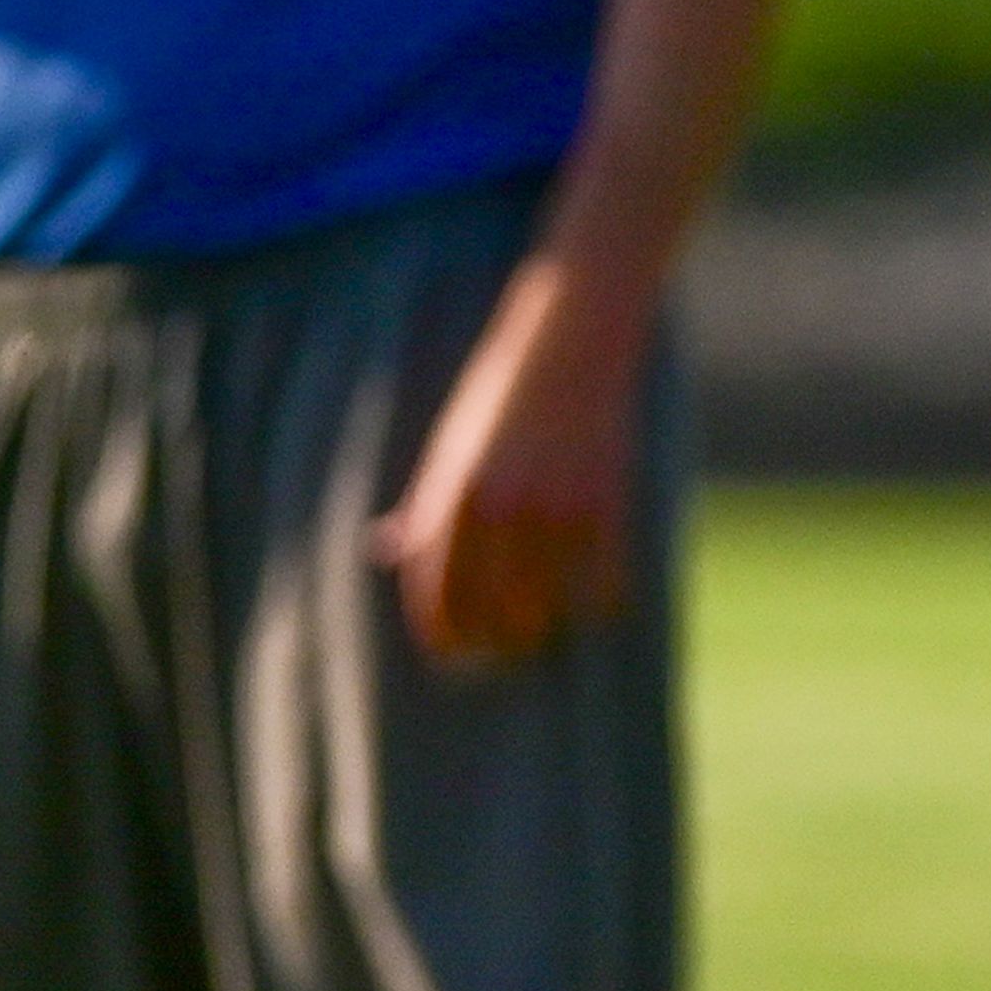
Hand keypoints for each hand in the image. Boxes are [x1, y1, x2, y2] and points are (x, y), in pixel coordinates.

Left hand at [368, 254, 648, 664]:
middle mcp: (501, 506)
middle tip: (503, 649)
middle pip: (491, 612)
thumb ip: (425, 503)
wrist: (570, 336)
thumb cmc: (503, 393)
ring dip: (543, 630)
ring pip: (546, 606)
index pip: (436, 591)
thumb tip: (384, 547)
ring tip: (542, 633)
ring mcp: (556, 505)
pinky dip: (602, 603)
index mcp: (454, 493)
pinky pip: (604, 582)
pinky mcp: (606, 499)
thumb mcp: (451, 445)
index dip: (441, 633)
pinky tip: (599, 604)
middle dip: (495, 643)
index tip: (452, 653)